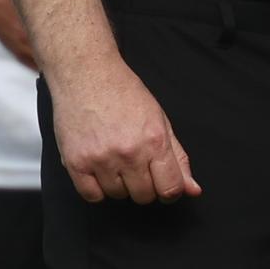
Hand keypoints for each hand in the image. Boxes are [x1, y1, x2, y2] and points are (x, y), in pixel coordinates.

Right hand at [48, 62, 200, 204]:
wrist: (87, 73)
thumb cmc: (123, 92)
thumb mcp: (159, 119)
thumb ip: (178, 157)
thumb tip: (193, 190)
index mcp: (154, 140)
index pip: (170, 189)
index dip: (169, 190)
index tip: (162, 182)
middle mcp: (129, 152)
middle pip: (144, 196)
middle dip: (143, 184)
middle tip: (135, 162)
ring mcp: (101, 159)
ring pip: (117, 196)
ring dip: (118, 183)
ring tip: (113, 156)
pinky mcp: (76, 163)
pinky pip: (92, 196)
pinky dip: (96, 188)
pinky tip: (98, 167)